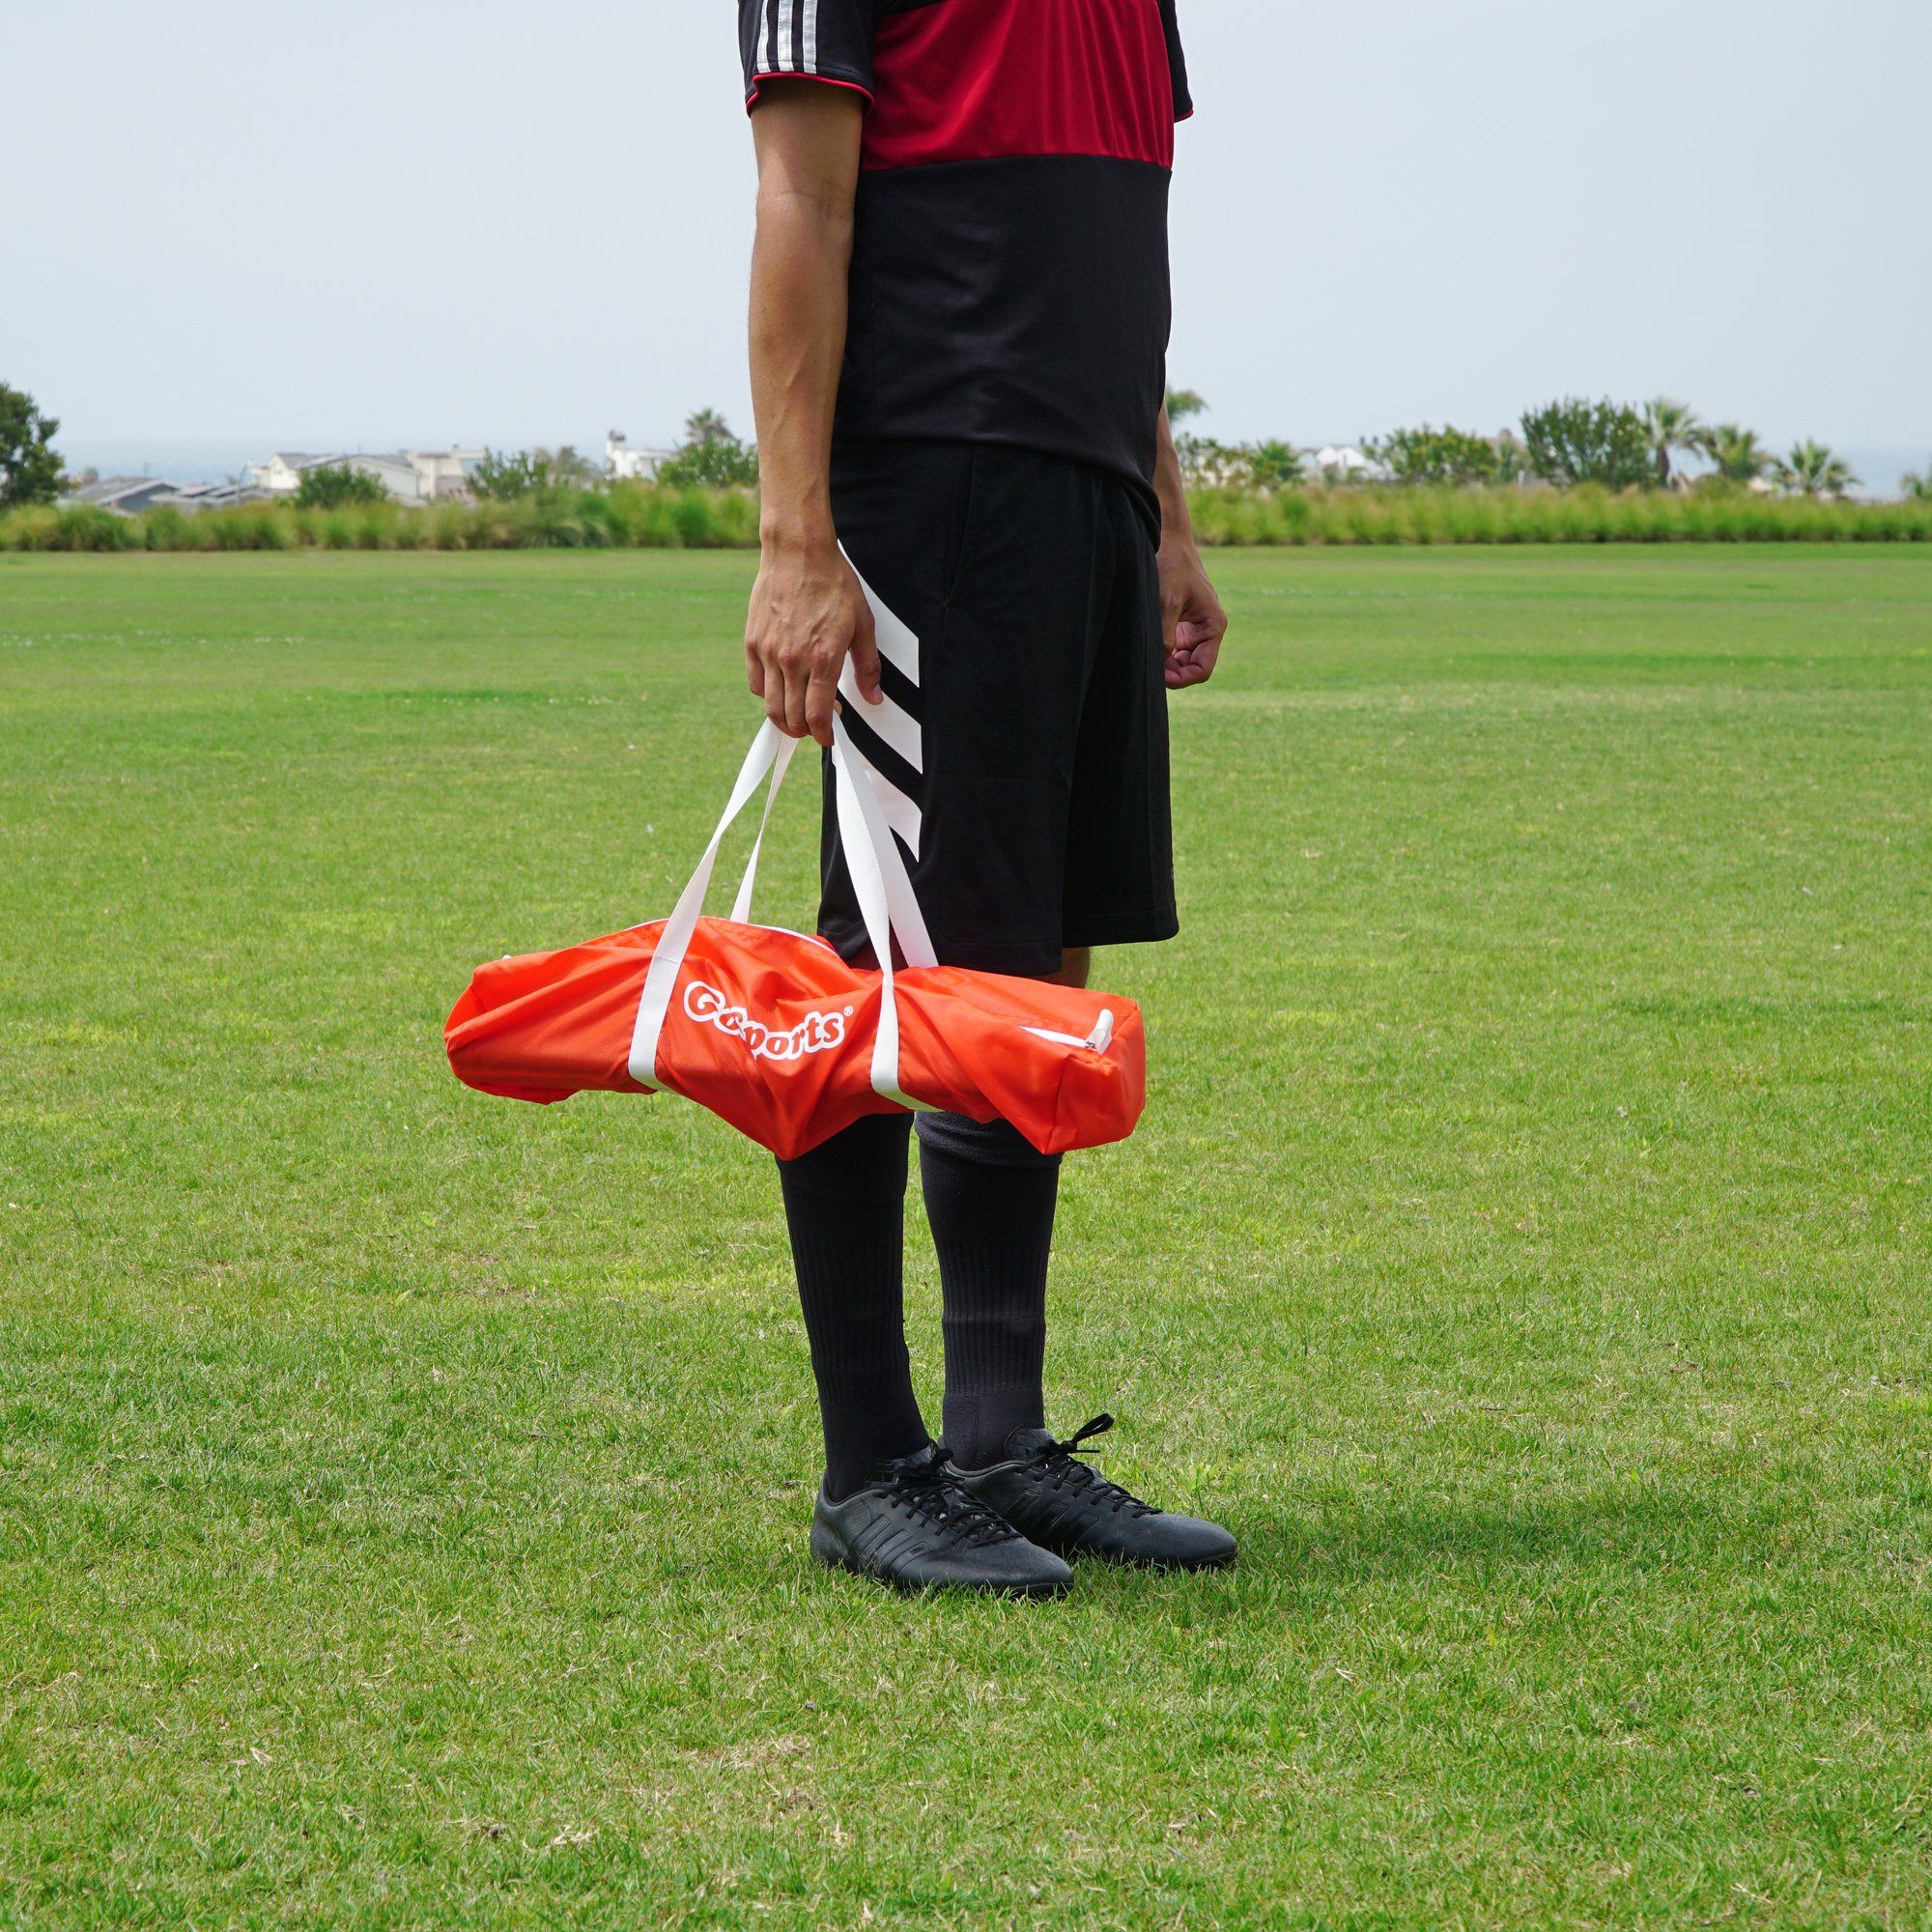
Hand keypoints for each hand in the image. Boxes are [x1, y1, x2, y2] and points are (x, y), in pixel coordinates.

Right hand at [745, 535, 881, 744]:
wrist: (798, 553)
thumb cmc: (834, 584)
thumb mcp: (863, 625)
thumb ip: (867, 667)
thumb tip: (872, 698)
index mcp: (823, 659)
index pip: (817, 715)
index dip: (823, 735)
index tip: (829, 738)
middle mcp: (792, 661)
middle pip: (792, 717)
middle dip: (806, 730)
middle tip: (817, 727)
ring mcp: (769, 652)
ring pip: (770, 706)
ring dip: (784, 719)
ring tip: (797, 717)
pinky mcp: (753, 642)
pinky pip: (755, 683)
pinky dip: (767, 695)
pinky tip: (780, 690)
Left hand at [1158, 540, 1226, 689]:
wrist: (1170, 542)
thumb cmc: (1172, 566)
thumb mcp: (1167, 601)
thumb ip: (1166, 635)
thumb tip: (1161, 664)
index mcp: (1213, 626)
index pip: (1203, 669)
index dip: (1182, 679)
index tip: (1161, 678)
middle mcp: (1208, 630)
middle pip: (1192, 667)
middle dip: (1172, 672)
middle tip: (1149, 668)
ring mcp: (1195, 628)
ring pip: (1182, 660)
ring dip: (1166, 664)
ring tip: (1148, 656)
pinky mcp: (1182, 623)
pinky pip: (1175, 648)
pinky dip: (1163, 653)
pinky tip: (1149, 647)